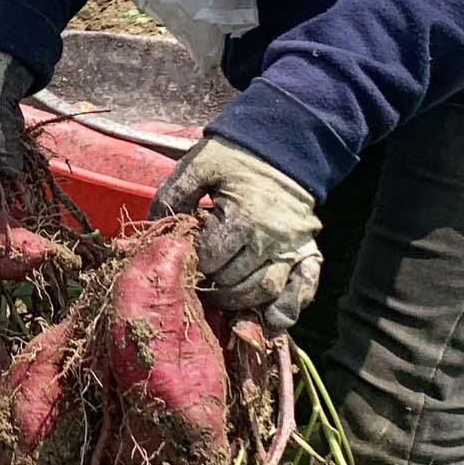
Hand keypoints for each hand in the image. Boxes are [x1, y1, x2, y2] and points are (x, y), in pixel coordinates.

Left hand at [155, 135, 322, 332]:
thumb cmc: (234, 157)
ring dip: (239, 300)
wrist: (283, 144)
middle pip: (235, 281)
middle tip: (197, 279)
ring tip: (220, 295)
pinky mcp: (309, 251)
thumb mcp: (197, 166)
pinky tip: (269, 320)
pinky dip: (287, 309)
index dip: (191, 263)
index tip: (183, 258)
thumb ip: (172, 196)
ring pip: (264, 291)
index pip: (209, 259)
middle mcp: (270, 238)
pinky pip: (303, 289)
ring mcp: (292, 247)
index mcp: (241, 217)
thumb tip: (155, 229)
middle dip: (211, 284)